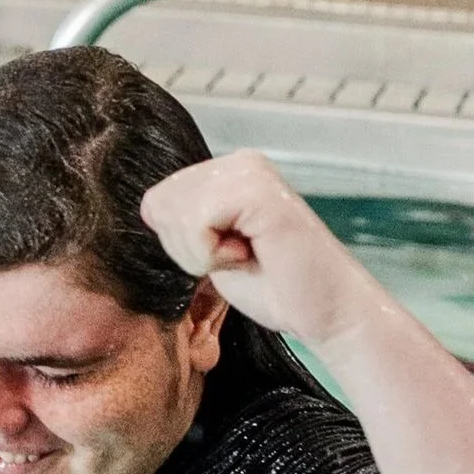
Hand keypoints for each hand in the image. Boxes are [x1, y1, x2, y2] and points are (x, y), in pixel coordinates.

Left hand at [138, 150, 379, 349]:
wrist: (327, 311)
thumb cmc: (274, 287)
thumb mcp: (211, 249)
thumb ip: (184, 224)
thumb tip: (146, 207)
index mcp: (227, 172)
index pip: (156, 202)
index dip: (180, 244)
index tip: (226, 255)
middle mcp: (239, 162)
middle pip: (159, 205)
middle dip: (188, 248)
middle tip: (238, 258)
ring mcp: (249, 171)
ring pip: (174, 214)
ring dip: (202, 253)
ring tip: (246, 255)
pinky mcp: (256, 190)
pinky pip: (195, 223)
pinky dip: (212, 254)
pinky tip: (250, 255)